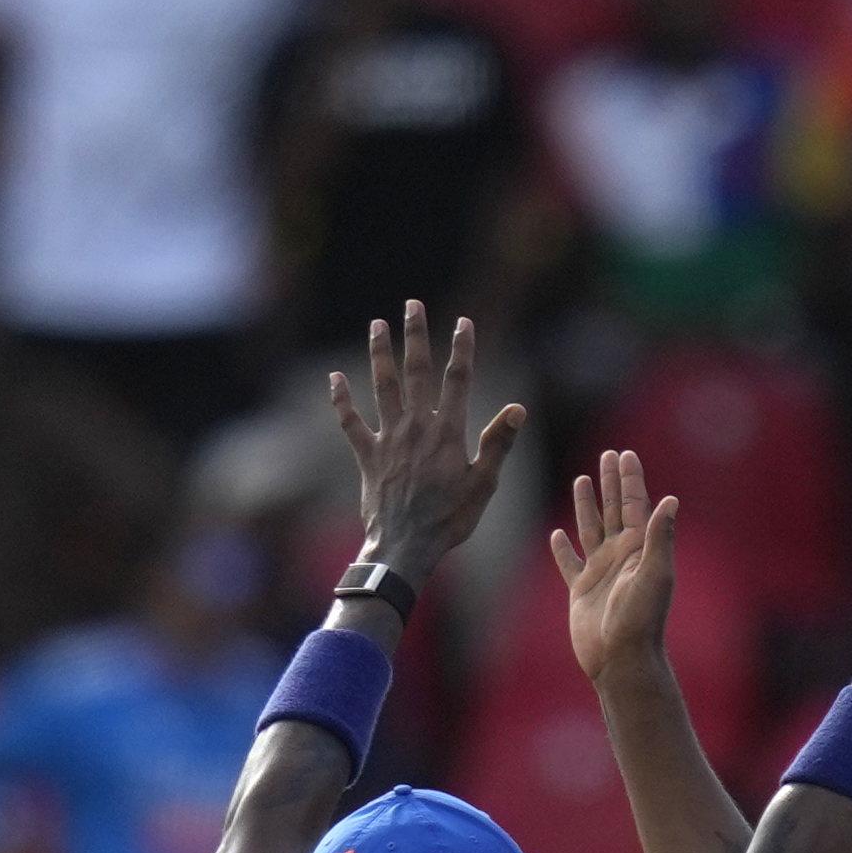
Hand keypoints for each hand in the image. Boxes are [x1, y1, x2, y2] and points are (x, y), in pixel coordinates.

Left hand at [326, 302, 527, 590]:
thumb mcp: (483, 485)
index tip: (463, 322)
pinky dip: (342, 400)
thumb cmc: (449, 520)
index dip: (462, 349)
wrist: (406, 547)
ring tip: (376, 325)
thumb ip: (497, 443)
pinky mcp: (368, 456)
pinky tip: (334, 377)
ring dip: (380, 354)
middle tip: (412, 305)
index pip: (457, 380)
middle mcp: (415, 427)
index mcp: (447, 432)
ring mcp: (388, 440)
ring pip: (383, 387)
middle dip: (415, 336)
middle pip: (415, 372)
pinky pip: (351, 423)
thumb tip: (517, 409)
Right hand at [552, 448, 681, 686]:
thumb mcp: (655, 573)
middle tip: (607, 454)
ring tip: (582, 480)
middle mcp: (620, 556)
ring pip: (590, 529)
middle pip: (612, 509)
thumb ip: (659, 536)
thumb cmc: (641, 619)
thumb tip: (671, 500)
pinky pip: (570, 564)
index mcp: (639, 549)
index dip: (631, 479)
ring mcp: (600, 572)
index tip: (626, 454)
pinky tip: (557, 535)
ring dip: (587, 505)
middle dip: (610, 482)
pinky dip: (563, 549)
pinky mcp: (581, 591)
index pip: (634, 505)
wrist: (621, 659)